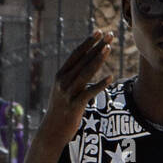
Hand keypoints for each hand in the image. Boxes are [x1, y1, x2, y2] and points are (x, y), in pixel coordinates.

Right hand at [40, 29, 114, 144]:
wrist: (51, 131)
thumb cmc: (60, 111)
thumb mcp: (63, 91)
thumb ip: (72, 78)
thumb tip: (84, 66)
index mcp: (60, 76)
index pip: (76, 54)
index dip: (88, 42)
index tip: (99, 31)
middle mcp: (63, 82)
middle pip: (83, 60)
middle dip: (97, 46)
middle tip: (110, 34)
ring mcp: (68, 93)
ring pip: (85, 73)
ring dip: (98, 59)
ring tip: (109, 48)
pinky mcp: (74, 106)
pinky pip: (89, 93)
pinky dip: (100, 84)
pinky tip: (111, 77)